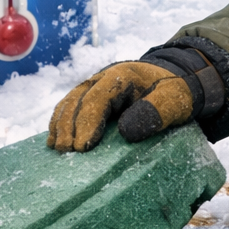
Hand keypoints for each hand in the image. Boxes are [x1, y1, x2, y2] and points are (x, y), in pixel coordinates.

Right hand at [48, 62, 194, 151]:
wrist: (172, 82)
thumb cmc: (173, 93)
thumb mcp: (173, 100)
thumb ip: (155, 112)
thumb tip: (126, 132)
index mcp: (122, 76)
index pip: (98, 98)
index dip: (88, 122)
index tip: (83, 146)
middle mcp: (102, 79)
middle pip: (78, 100)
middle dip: (69, 126)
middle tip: (66, 152)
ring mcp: (93, 87)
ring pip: (69, 103)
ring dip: (60, 125)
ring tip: (57, 149)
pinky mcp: (90, 98)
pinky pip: (69, 108)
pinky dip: (60, 123)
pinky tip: (54, 141)